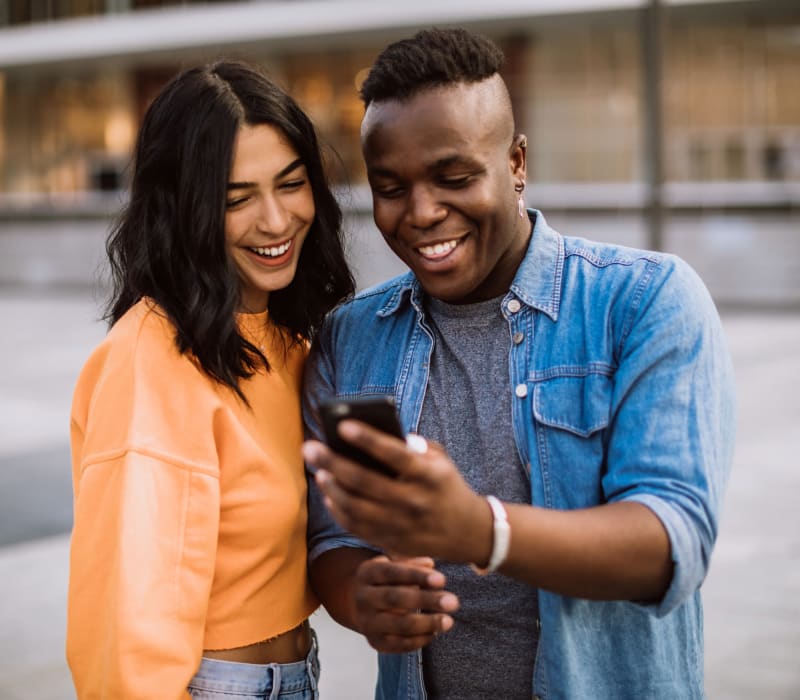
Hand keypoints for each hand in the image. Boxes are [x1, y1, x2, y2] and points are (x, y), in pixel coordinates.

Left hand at [303, 420, 492, 564]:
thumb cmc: (446, 485)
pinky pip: (356, 526)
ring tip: (318, 469)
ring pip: (354, 507)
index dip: (367, 439)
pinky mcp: (391, 542)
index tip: (342, 425)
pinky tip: (329, 494)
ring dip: (331, 487)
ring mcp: (401, 525)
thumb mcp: (440, 460)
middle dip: (332, 462)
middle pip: (364, 481)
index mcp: (428, 475)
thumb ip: (413, 446)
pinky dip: (338, 510)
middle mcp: (413, 501)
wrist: (467, 532)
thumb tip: (374, 434)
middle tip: (310, 447)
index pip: (394, 454)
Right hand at [353, 555, 458, 652]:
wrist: (361, 604)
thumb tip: (430, 564)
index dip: (417, 576)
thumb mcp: (394, 564)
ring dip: (427, 623)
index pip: (392, 572)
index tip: (442, 580)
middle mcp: (362, 597)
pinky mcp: (374, 642)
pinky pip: (399, 644)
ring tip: (448, 621)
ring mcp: (366, 622)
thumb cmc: (386, 580)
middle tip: (453, 602)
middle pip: (395, 598)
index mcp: (367, 572)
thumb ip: (412, 563)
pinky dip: (420, 639)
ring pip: (399, 625)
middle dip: (426, 600)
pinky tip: (435, 632)